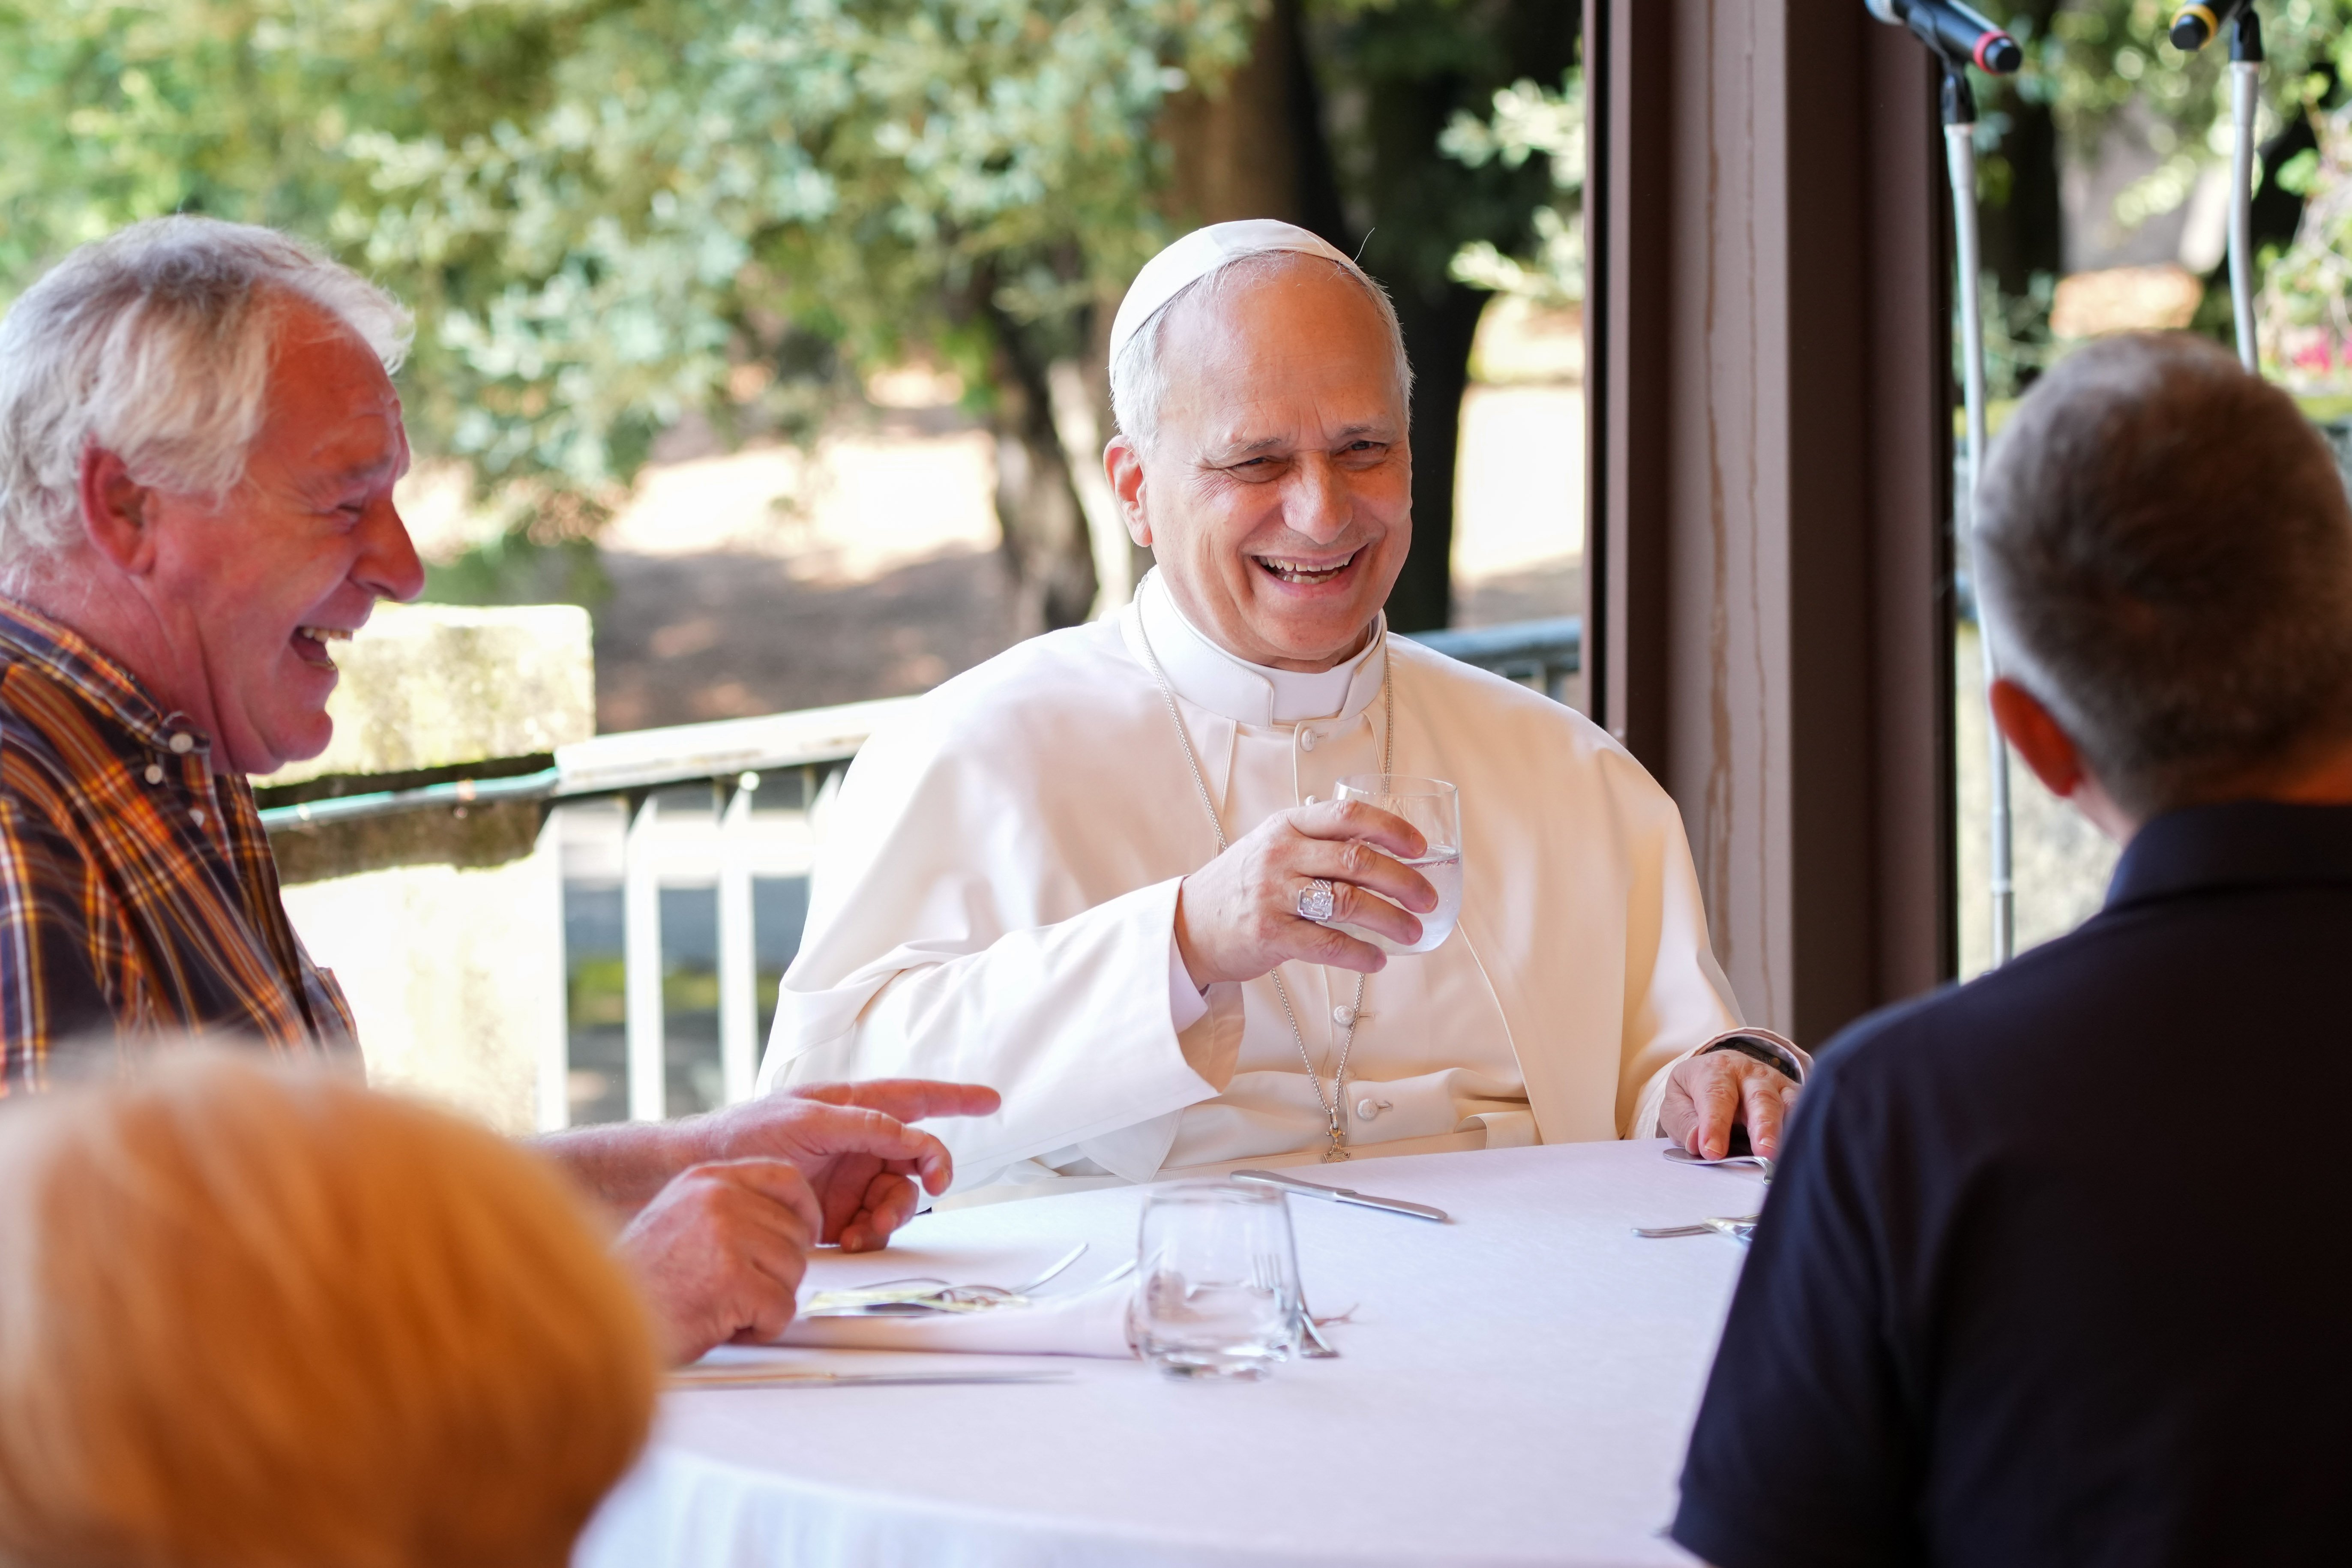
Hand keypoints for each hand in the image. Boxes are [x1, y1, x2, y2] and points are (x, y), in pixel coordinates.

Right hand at [615, 1158, 822, 1363]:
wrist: (605, 1321)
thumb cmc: (644, 1281)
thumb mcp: (682, 1219)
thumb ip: (729, 1209)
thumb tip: (784, 1222)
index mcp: (707, 1180)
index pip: (786, 1178)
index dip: (805, 1212)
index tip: (806, 1236)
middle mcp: (719, 1199)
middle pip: (795, 1233)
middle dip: (777, 1271)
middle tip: (739, 1289)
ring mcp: (727, 1236)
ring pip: (794, 1272)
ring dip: (767, 1301)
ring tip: (723, 1306)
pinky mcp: (733, 1279)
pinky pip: (782, 1309)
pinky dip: (761, 1328)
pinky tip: (723, 1325)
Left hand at [683, 1080, 1002, 1250]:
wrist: (698, 1180)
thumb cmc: (744, 1137)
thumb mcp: (802, 1121)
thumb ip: (860, 1124)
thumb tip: (908, 1130)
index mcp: (850, 1109)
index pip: (914, 1098)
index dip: (955, 1099)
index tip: (990, 1101)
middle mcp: (856, 1144)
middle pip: (916, 1158)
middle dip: (927, 1173)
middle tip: (933, 1185)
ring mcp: (848, 1182)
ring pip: (899, 1196)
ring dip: (894, 1212)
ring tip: (867, 1227)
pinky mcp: (836, 1217)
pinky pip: (875, 1227)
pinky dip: (873, 1235)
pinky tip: (852, 1241)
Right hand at [1174, 799, 1434, 984]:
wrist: (1189, 926)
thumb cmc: (1242, 886)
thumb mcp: (1272, 847)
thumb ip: (1316, 842)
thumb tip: (1383, 849)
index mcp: (1287, 826)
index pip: (1347, 814)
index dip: (1391, 828)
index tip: (1420, 847)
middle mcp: (1280, 855)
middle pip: (1357, 860)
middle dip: (1403, 880)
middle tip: (1428, 898)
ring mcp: (1273, 894)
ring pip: (1348, 901)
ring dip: (1391, 919)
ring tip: (1414, 931)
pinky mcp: (1269, 934)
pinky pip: (1327, 943)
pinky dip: (1359, 954)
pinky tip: (1377, 959)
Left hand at [1660, 1050, 1800, 1160]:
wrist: (1718, 1071)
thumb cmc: (1696, 1091)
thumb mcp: (1677, 1102)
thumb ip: (1684, 1122)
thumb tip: (1697, 1144)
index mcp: (1715, 1070)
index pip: (1716, 1097)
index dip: (1714, 1125)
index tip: (1712, 1151)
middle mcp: (1749, 1073)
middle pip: (1760, 1098)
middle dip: (1763, 1126)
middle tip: (1764, 1152)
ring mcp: (1775, 1083)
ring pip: (1788, 1104)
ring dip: (1788, 1131)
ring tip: (1786, 1156)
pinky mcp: (1792, 1095)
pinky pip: (1803, 1110)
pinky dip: (1804, 1129)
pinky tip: (1803, 1148)